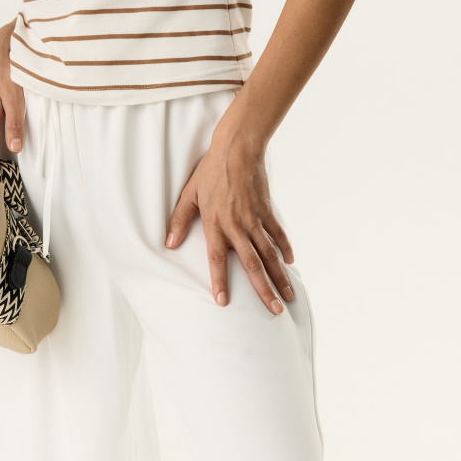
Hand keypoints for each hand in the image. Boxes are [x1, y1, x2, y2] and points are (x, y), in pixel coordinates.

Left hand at [164, 128, 295, 314]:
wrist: (237, 149)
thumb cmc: (210, 171)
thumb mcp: (189, 194)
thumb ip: (179, 220)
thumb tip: (169, 244)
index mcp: (215, 224)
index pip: (217, 259)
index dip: (219, 282)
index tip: (223, 303)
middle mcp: (237, 226)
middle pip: (252, 265)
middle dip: (263, 291)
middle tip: (273, 312)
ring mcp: (255, 219)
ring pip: (269, 254)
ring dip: (279, 277)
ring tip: (288, 297)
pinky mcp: (267, 210)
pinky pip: (278, 234)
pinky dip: (285, 249)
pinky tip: (290, 263)